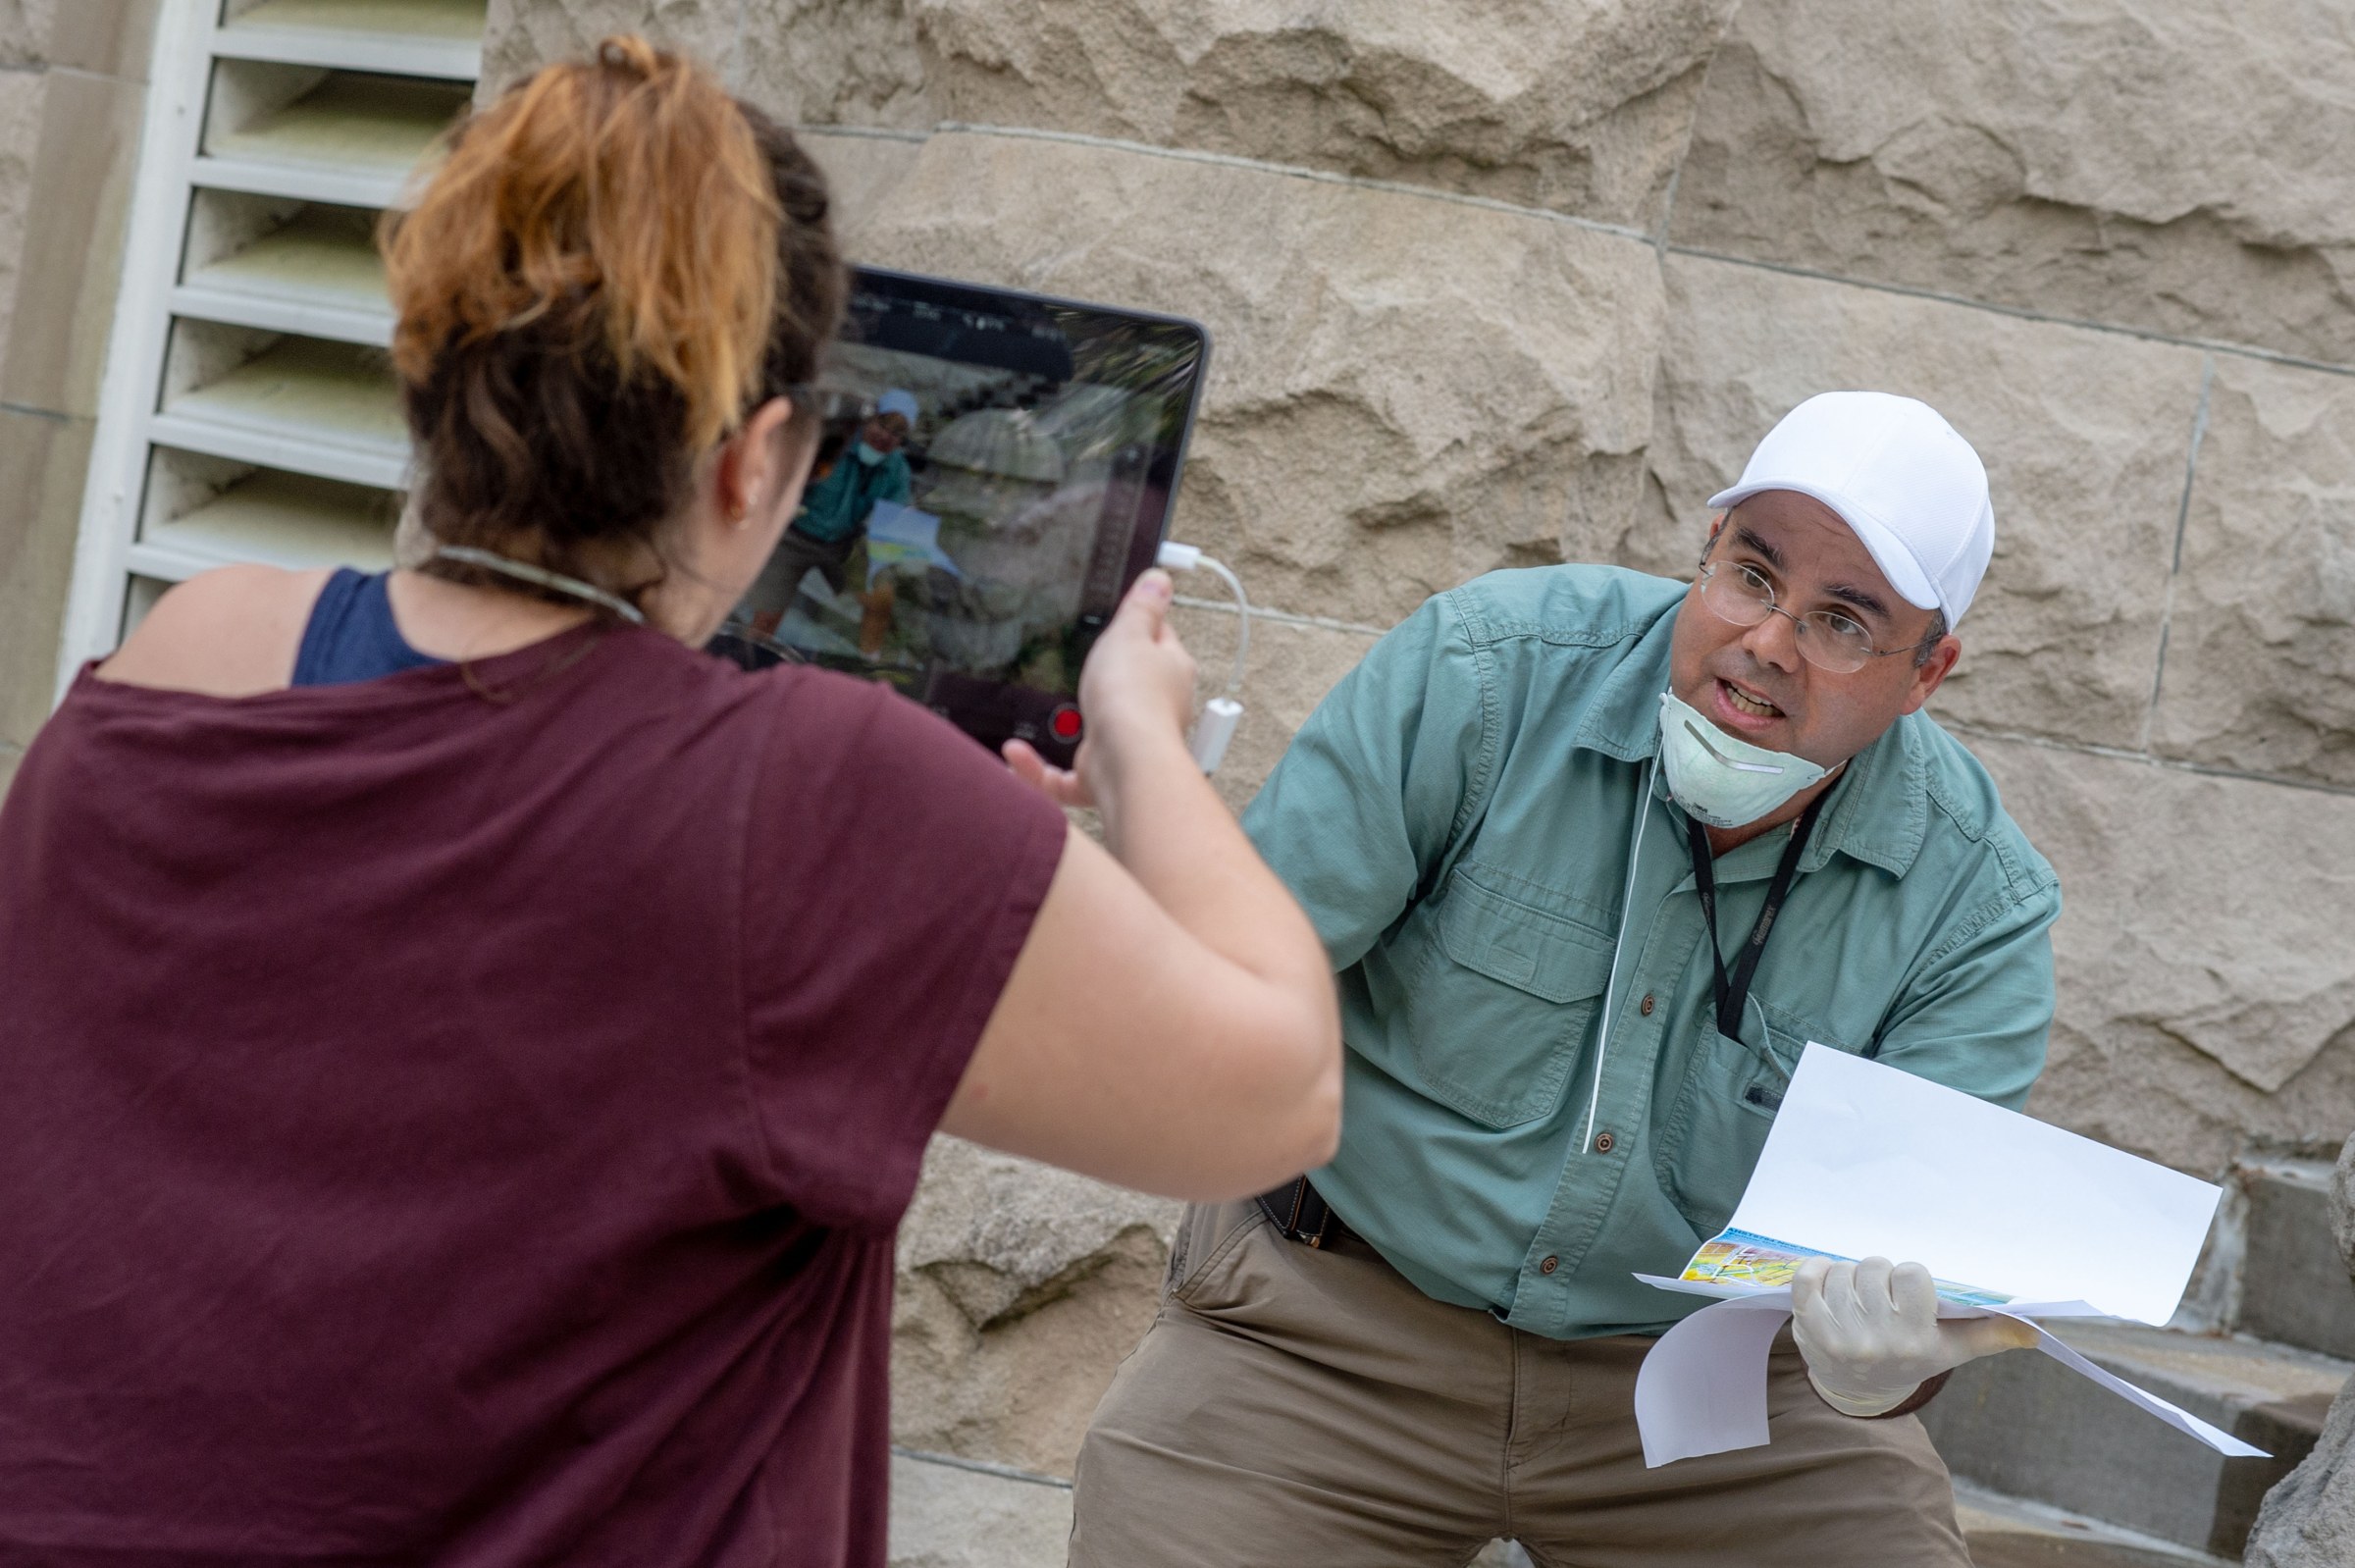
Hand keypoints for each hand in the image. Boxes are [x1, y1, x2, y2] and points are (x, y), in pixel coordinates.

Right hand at [1004, 569, 1195, 809]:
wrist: (1125, 761)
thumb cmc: (1133, 696)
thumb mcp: (1131, 633)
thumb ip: (1142, 607)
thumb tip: (1161, 579)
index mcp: (1170, 671)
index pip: (1161, 640)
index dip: (1142, 626)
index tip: (1120, 618)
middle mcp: (1156, 710)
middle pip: (1131, 686)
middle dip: (1104, 679)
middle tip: (1072, 662)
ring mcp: (1128, 745)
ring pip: (1097, 733)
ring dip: (1068, 724)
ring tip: (1040, 709)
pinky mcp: (1100, 776)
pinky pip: (1063, 777)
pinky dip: (1037, 769)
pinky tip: (1014, 754)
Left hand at [1789, 1256, 2038, 1416]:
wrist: (1858, 1387)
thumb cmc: (1910, 1357)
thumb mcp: (1953, 1348)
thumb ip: (1992, 1333)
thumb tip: (2036, 1329)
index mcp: (1917, 1339)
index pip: (1911, 1273)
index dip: (1907, 1276)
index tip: (1906, 1290)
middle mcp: (1880, 1339)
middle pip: (1874, 1267)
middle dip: (1876, 1274)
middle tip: (1878, 1294)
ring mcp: (1843, 1336)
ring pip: (1842, 1271)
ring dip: (1846, 1275)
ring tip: (1854, 1296)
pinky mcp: (1810, 1330)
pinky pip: (1807, 1280)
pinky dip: (1814, 1271)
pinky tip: (1824, 1278)